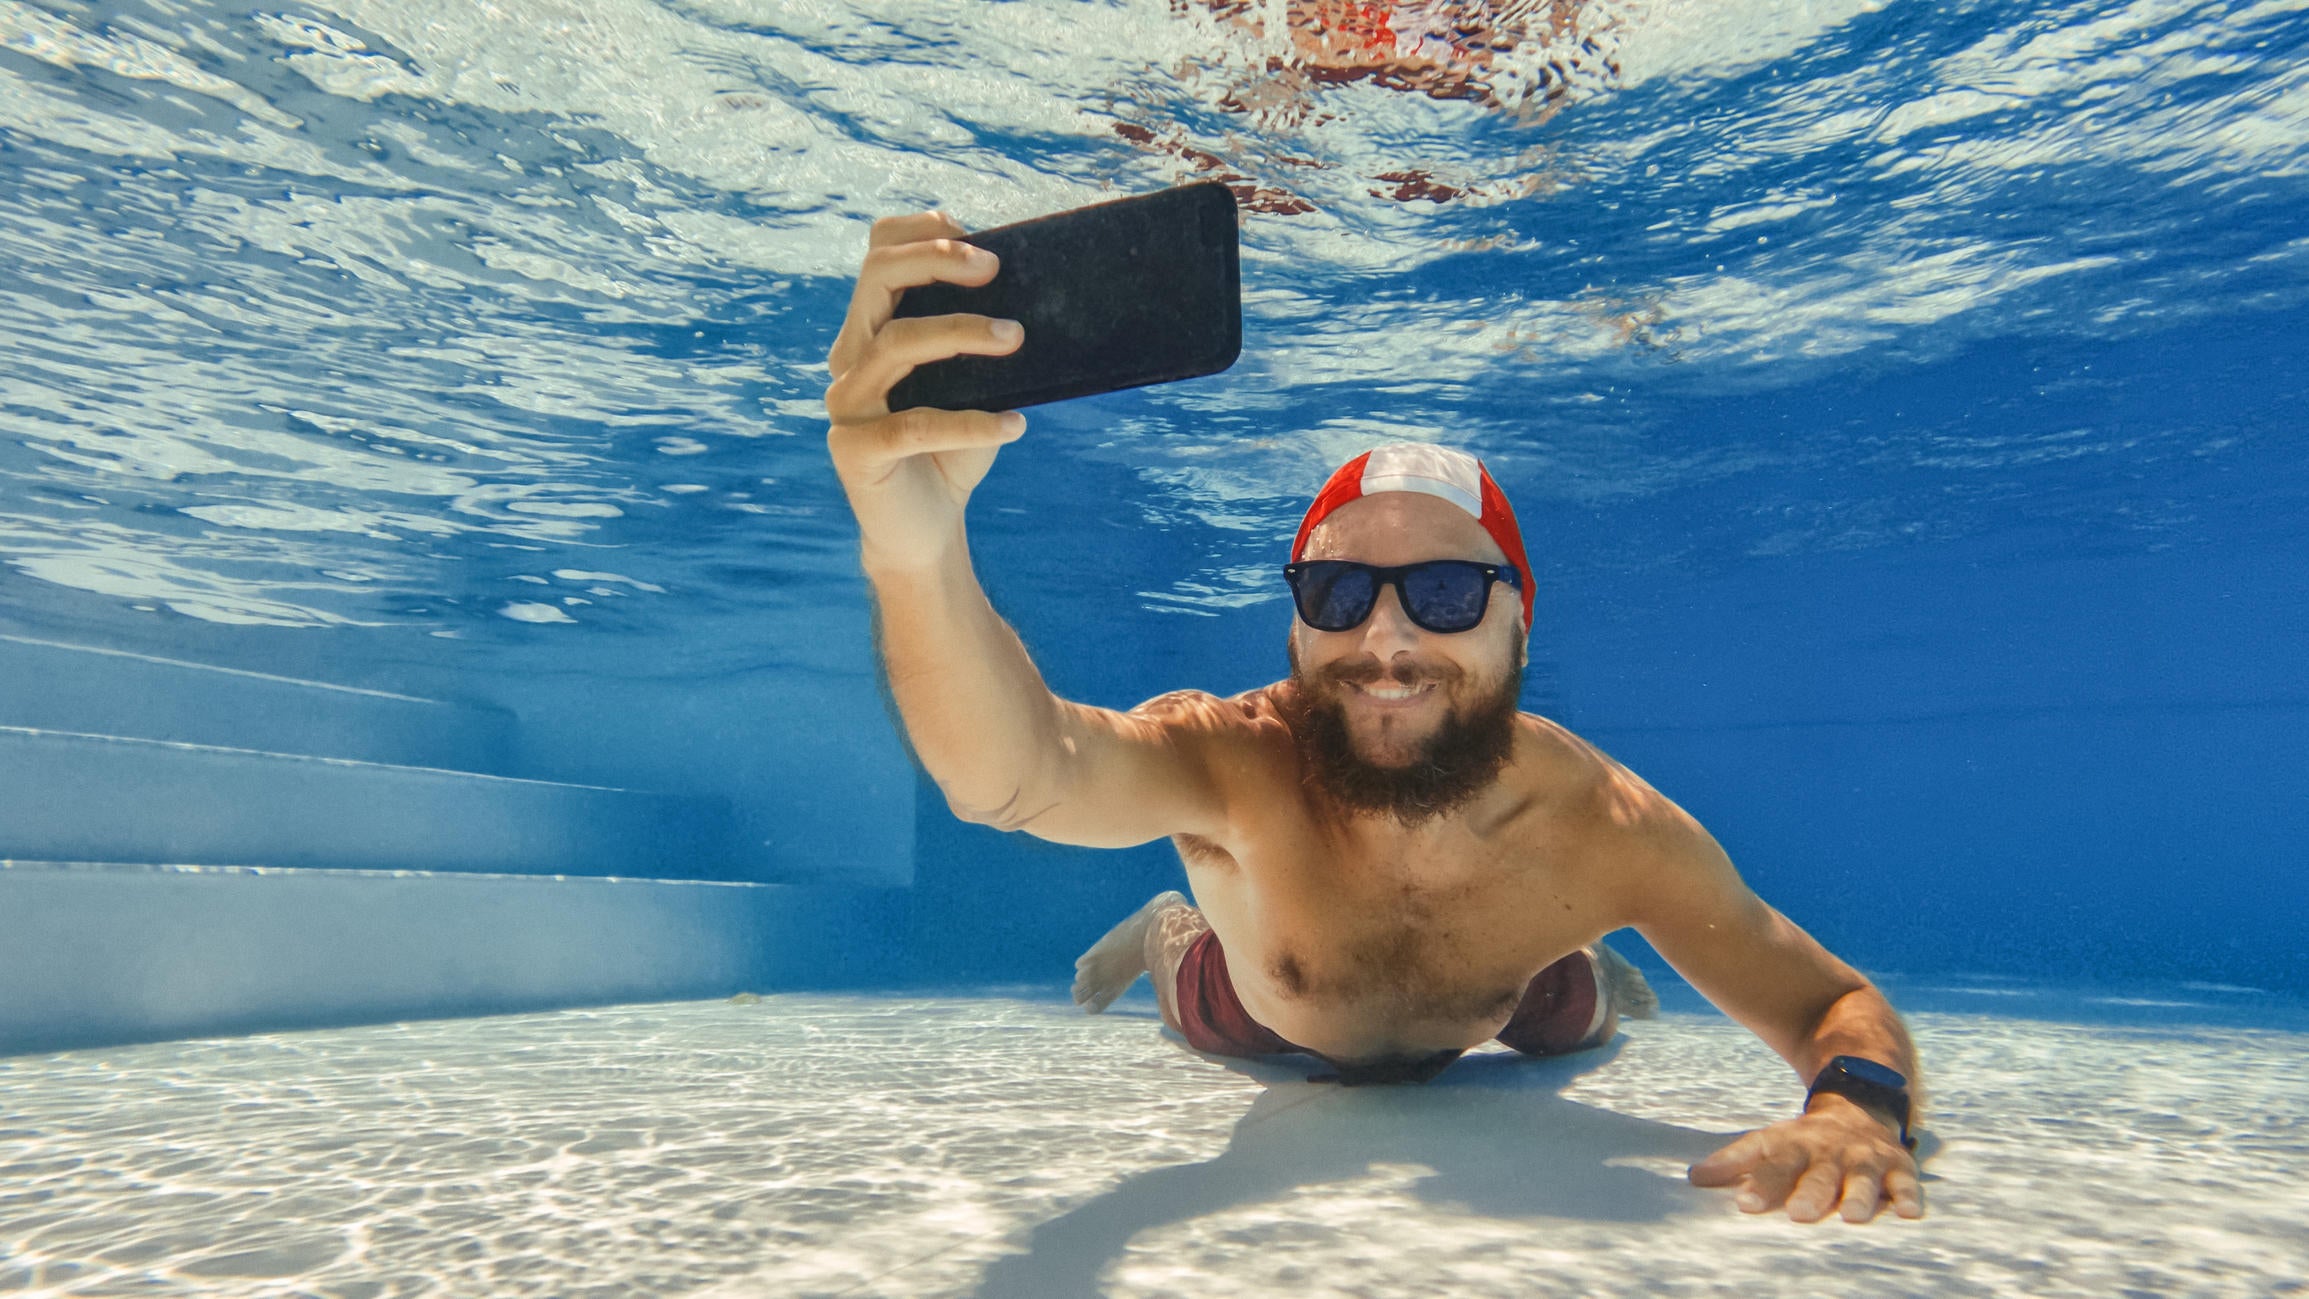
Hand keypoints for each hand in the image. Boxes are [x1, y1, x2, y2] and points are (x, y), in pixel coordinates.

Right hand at [824, 210, 1027, 571]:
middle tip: (995, 269)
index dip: (923, 234)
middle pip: (877, 278)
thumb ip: (983, 344)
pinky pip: (915, 425)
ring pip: (896, 344)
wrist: (926, 531)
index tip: (981, 243)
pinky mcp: (855, 450)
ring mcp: (846, 403)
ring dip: (961, 333)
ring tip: (1016, 339)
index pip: (879, 253)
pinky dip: (972, 423)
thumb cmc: (954, 452)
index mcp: (871, 332)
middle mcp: (849, 358)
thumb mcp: (975, 387)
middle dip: (937, 262)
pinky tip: (1015, 426)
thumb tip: (1037, 298)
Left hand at [1688, 1097, 1923, 1222]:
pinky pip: (1906, 1181)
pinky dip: (1908, 1196)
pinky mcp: (1897, 1164)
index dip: (1758, 1181)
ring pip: (1861, 1178)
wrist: (1859, 1102)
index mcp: (1794, 1143)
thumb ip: (1736, 1161)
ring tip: (1852, 1217)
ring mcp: (1864, 1157)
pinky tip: (1907, 1212)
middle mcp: (1829, 1150)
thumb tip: (1694, 1178)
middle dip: (1809, 1193)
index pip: (1771, 1159)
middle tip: (1798, 1214)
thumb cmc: (1806, 1140)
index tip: (1744, 1204)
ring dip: (1858, 1196)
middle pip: (1817, 1173)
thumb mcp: (1772, 1141)